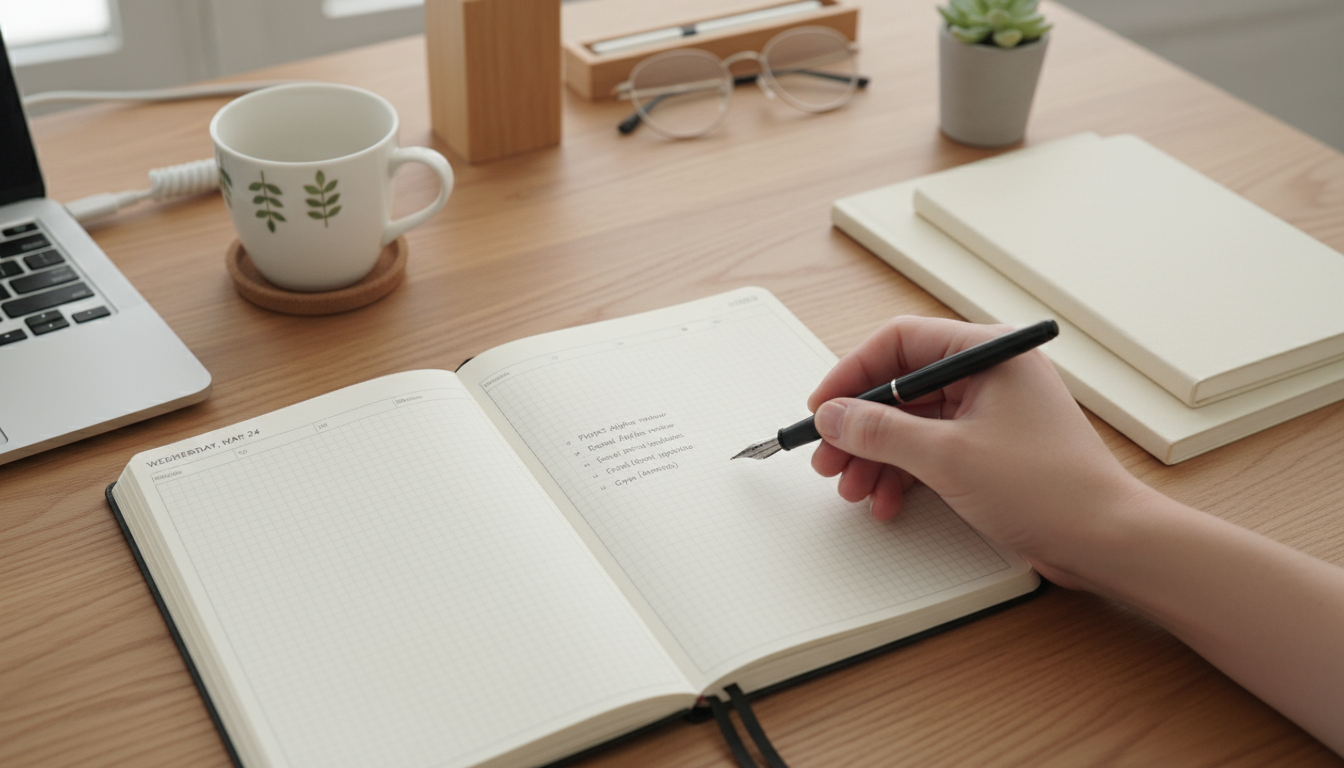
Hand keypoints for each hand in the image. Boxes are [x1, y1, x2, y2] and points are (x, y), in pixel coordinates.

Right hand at [807, 316, 1142, 587]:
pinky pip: (929, 450)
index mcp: (989, 354)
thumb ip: (881, 431)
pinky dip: (902, 474)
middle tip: (829, 457)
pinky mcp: (989, 450)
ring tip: (853, 489)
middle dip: (859, 426)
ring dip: (875, 456)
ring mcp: (989, 413)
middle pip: (900, 386)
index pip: (900, 343)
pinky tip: (887, 501)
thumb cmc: (1052, 489)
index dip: (852, 373)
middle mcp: (989, 376)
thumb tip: (835, 415)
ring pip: (910, 423)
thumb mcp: (948, 456)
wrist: (1105, 541)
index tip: (823, 408)